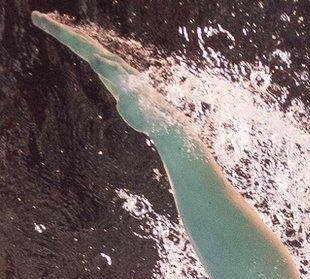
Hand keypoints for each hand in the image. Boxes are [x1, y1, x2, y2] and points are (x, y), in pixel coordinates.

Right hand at [32, 12, 175, 135]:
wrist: (163, 121)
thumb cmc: (145, 111)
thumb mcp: (127, 93)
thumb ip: (113, 75)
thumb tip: (94, 57)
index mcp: (110, 64)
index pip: (79, 42)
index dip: (57, 30)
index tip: (37, 17)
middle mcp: (112, 63)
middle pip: (82, 40)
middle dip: (59, 28)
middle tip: (36, 17)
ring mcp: (115, 70)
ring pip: (89, 47)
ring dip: (71, 36)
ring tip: (55, 27)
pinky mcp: (117, 79)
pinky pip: (97, 58)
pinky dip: (86, 50)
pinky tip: (86, 53)